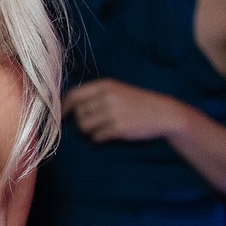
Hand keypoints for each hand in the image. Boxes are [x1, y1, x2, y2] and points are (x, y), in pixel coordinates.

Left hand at [64, 79, 182, 143]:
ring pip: (84, 127)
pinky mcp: (120, 128)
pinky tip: (106, 137)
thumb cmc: (136, 102)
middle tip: (91, 125)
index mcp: (105, 85)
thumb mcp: (116, 90)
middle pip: (78, 113)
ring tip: (99, 130)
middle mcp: (108, 97)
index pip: (73, 95)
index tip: (62, 115)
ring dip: (88, 132)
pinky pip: (96, 137)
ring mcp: (114, 113)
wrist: (164, 114)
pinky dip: (98, 140)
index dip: (64, 107)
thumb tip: (67, 106)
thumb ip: (94, 95)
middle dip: (80, 121)